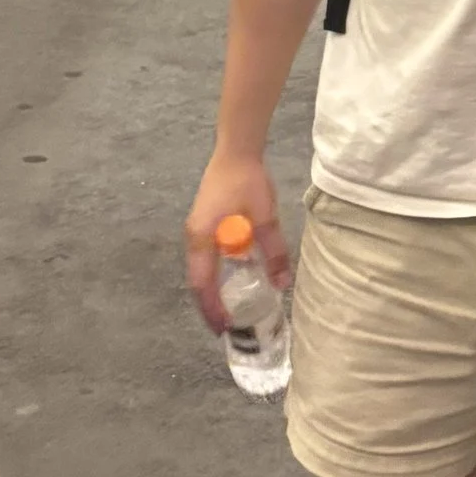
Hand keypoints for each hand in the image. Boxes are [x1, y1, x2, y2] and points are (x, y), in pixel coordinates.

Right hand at [184, 147, 288, 333]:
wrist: (236, 148)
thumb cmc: (247, 181)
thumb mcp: (265, 217)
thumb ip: (273, 251)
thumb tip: (281, 284)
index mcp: (202, 239)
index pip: (202, 284)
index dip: (212, 308)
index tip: (224, 328)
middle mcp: (194, 238)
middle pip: (197, 280)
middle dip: (210, 305)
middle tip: (227, 325)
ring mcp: (197, 229)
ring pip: (201, 269)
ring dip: (212, 289)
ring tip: (229, 307)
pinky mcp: (205, 222)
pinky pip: (207, 257)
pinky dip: (216, 273)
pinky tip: (233, 277)